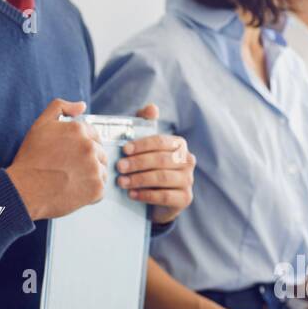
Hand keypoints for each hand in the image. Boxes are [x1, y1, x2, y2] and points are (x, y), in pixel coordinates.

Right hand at [5, 98, 107, 220]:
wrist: (24, 191)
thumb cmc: (30, 160)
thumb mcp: (40, 125)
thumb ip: (60, 108)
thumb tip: (82, 105)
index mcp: (79, 130)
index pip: (94, 136)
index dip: (82, 147)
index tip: (72, 157)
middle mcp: (89, 147)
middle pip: (100, 153)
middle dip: (88, 161)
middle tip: (68, 171)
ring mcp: (95, 168)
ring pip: (102, 171)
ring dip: (91, 177)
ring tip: (70, 181)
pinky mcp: (96, 189)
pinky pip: (101, 190)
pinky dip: (90, 193)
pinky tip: (74, 191)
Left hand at [114, 103, 194, 224]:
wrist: (158, 200)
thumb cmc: (148, 168)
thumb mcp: (144, 146)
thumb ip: (145, 124)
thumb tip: (152, 108)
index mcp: (179, 145)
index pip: (160, 142)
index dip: (141, 145)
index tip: (124, 150)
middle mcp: (187, 161)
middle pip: (161, 159)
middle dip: (137, 163)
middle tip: (119, 167)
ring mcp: (188, 180)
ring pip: (162, 177)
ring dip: (139, 179)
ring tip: (121, 182)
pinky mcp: (185, 198)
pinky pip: (164, 196)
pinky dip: (146, 195)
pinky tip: (131, 194)